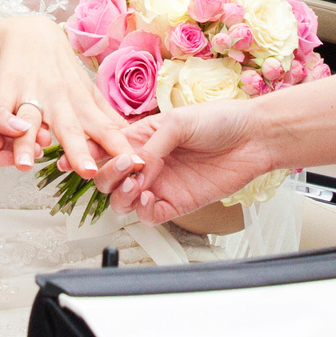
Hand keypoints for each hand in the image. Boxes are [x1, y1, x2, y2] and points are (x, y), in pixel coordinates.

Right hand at [0, 14, 131, 178]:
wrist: (30, 32)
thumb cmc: (61, 68)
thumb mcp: (86, 90)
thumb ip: (106, 116)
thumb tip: (131, 136)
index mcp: (82, 103)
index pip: (106, 128)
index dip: (120, 147)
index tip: (136, 166)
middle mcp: (59, 100)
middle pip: (70, 128)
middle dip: (79, 150)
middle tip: (88, 172)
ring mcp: (31, 94)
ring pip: (30, 120)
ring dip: (28, 141)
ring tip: (25, 165)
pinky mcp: (6, 89)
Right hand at [101, 98, 284, 222]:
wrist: (254, 138)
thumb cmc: (220, 120)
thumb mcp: (178, 121)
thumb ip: (152, 145)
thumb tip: (138, 167)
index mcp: (142, 137)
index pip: (106, 148)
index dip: (91, 154)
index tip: (81, 156)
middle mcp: (147, 163)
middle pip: (108, 179)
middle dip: (108, 175)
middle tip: (126, 167)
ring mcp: (161, 184)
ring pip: (123, 201)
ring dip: (121, 195)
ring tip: (136, 184)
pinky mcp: (177, 203)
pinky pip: (149, 216)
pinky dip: (142, 211)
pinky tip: (149, 198)